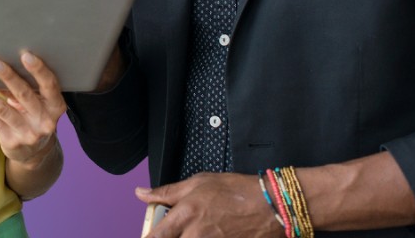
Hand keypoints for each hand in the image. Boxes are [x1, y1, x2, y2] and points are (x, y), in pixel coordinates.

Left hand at [0, 52, 65, 166]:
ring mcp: (28, 133)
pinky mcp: (11, 141)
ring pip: (3, 109)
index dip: (38, 70)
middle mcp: (45, 121)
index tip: (26, 55)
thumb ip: (28, 87)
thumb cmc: (35, 114)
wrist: (35, 152)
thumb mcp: (39, 103)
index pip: (49, 85)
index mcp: (55, 106)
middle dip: (8, 77)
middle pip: (24, 95)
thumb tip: (4, 64)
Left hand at [138, 172, 283, 237]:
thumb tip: (142, 193)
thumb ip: (167, 192)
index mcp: (186, 215)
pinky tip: (212, 233)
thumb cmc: (238, 191)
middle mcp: (196, 235)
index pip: (156, 236)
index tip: (148, 236)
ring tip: (195, 230)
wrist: (272, 206)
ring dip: (187, 237)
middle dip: (170, 237)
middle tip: (173, 231)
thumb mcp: (198, 182)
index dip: (149, 237)